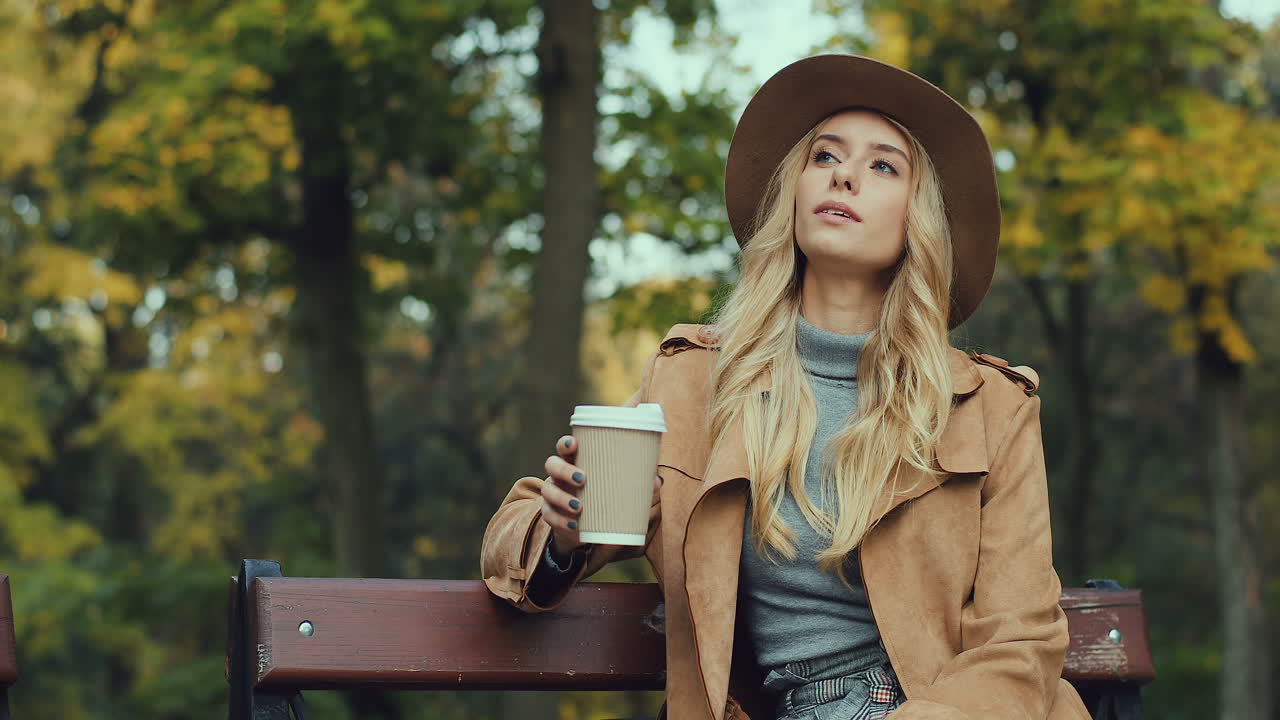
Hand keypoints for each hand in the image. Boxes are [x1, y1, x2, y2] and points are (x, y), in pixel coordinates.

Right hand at [541, 434, 662, 556]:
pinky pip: (549, 516)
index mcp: (576, 462)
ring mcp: (552, 494)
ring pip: (548, 490)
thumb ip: (636, 484)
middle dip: (564, 470)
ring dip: (561, 497)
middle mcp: (559, 476)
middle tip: (582, 479)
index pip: (564, 447)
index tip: (574, 443)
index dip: (566, 442)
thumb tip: (657, 481)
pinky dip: (561, 520)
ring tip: (579, 506)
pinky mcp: (550, 514)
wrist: (584, 529)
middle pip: (551, 464)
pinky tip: (574, 525)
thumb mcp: (617, 489)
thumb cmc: (601, 498)